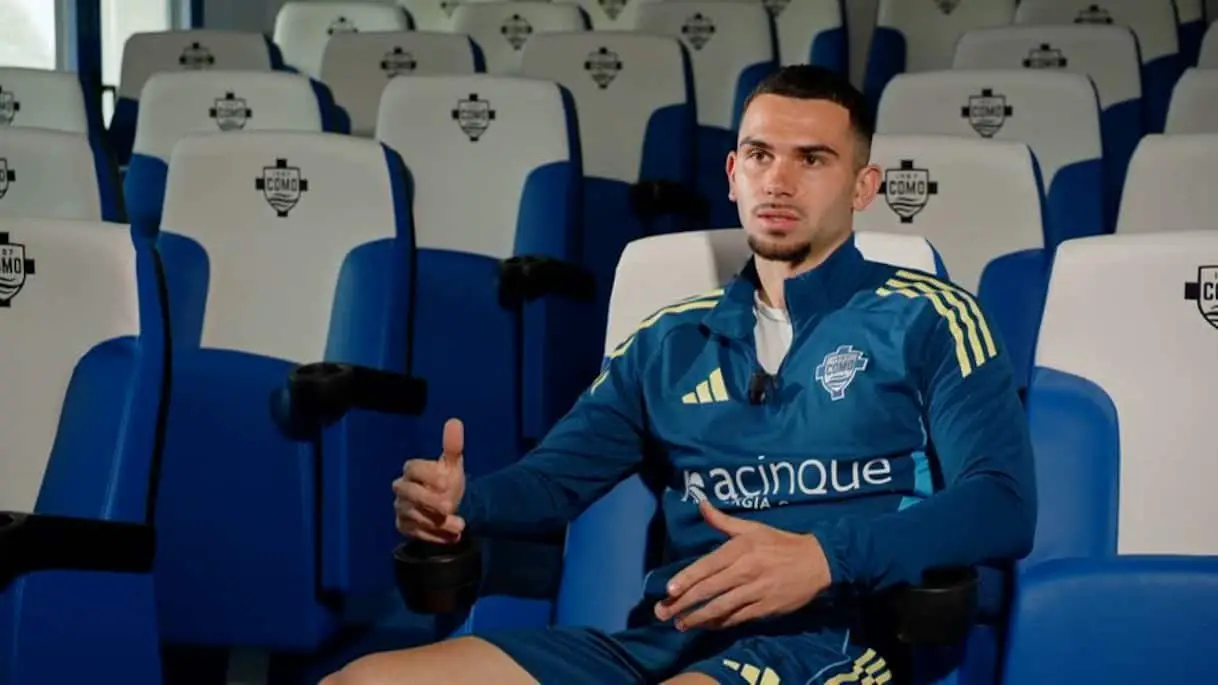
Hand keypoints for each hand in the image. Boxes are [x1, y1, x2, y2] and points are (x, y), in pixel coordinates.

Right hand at [393, 418, 466, 543]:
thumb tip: (455, 422)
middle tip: (451, 507)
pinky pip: (416, 533)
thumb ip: (452, 446)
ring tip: (460, 525)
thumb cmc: (448, 482)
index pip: (413, 468)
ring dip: (437, 522)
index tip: (448, 482)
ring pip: (413, 515)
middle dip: (430, 501)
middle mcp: (402, 488)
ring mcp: (402, 508)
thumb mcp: (453, 464)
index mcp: (412, 469)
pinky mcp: (405, 527)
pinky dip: (435, 536)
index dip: (429, 475)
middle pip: (409, 493)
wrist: (451, 506)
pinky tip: (452, 536)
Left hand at [654, 500, 831, 630]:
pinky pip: (737, 618)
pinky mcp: (764, 609)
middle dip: (683, 603)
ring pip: (720, 608)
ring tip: (679, 624)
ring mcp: (755, 592)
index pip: (707, 566)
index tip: (669, 590)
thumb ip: (723, 520)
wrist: (817, 562)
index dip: (686, 579)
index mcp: (740, 549)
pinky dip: (719, 623)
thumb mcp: (752, 527)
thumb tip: (701, 504)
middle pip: (708, 590)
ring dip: (697, 618)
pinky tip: (705, 626)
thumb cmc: (780, 543)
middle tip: (662, 612)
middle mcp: (745, 571)